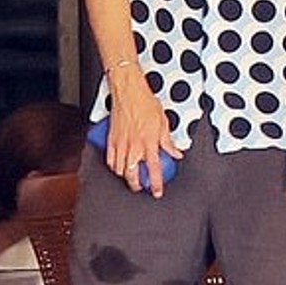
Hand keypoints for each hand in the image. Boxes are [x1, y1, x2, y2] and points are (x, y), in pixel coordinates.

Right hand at [104, 70, 181, 196]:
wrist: (128, 92)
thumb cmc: (145, 103)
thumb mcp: (163, 123)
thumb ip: (168, 141)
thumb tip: (176, 153)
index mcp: (149, 143)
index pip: (154, 170)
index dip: (156, 184)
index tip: (157, 192)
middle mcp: (134, 146)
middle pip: (132, 175)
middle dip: (136, 185)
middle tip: (141, 187)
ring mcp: (120, 144)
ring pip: (119, 169)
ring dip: (125, 176)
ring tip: (130, 178)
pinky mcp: (110, 139)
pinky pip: (109, 159)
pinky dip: (113, 166)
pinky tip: (117, 166)